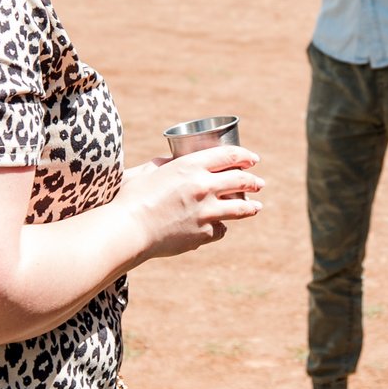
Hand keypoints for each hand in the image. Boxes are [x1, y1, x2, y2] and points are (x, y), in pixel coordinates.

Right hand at [116, 145, 261, 257]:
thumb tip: (169, 161)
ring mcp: (206, 211)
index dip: (245, 156)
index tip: (253, 159)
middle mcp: (203, 186)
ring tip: (257, 207)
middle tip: (259, 183)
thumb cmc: (130, 199)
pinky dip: (221, 227)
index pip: (228, 155)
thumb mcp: (146, 172)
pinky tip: (221, 227)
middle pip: (240, 180)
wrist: (128, 230)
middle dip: (253, 181)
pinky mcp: (203, 233)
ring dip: (251, 207)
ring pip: (240, 208)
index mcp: (189, 166)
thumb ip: (162, 165)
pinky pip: (221, 229)